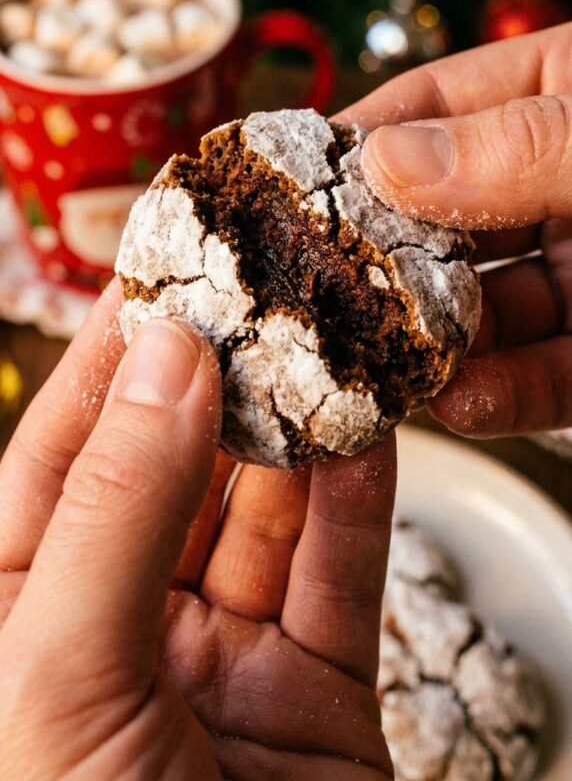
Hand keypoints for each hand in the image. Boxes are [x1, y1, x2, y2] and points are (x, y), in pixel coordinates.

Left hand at [0, 280, 394, 779]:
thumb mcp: (60, 674)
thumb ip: (117, 509)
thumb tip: (165, 363)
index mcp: (25, 617)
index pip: (61, 459)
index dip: (107, 361)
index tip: (156, 276)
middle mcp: (123, 628)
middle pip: (175, 473)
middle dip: (220, 382)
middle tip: (261, 296)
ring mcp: (223, 661)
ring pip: (266, 516)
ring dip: (299, 432)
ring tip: (328, 347)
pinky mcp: (316, 697)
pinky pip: (340, 578)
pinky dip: (359, 503)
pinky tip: (368, 434)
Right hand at [339, 22, 571, 438]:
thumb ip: (519, 146)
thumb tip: (388, 161)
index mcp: (561, 94)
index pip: (436, 106)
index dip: (361, 141)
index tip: (284, 180)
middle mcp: (558, 183)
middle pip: (443, 219)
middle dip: (380, 260)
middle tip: (311, 292)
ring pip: (485, 310)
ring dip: (430, 343)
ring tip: (375, 366)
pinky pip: (545, 376)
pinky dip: (501, 395)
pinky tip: (457, 403)